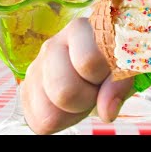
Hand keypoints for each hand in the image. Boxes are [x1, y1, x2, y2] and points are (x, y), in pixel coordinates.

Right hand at [21, 17, 133, 134]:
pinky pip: (39, 122)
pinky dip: (60, 120)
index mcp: (78, 30)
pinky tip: (69, 104)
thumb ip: (119, 85)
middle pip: (65, 91)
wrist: (92, 68)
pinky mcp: (26, 90)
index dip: (102, 77)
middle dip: (86, 99)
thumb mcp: (124, 69)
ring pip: (50, 111)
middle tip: (94, 89)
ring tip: (82, 95)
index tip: (106, 73)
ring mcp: (35, 68)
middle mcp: (51, 45)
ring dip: (72, 112)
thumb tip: (106, 112)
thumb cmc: (111, 64)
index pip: (88, 61)